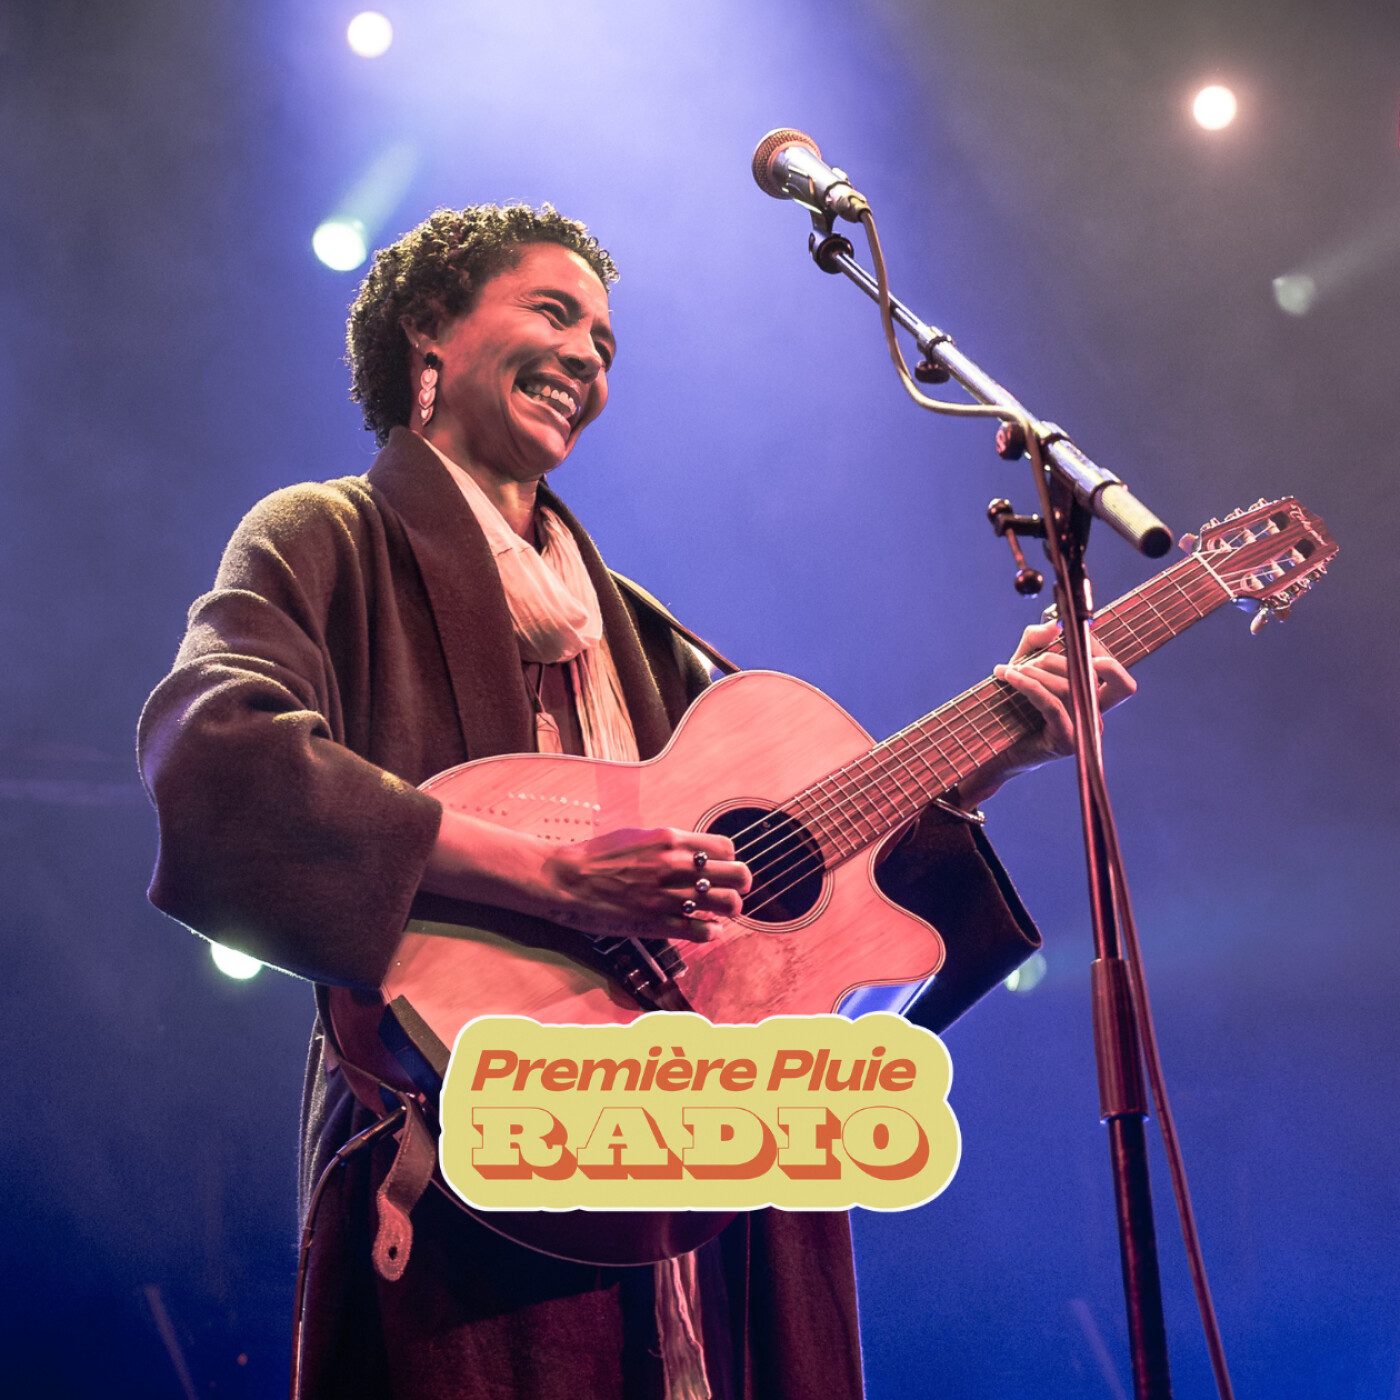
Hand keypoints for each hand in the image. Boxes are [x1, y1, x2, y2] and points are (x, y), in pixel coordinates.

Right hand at [421, 810, 749, 943]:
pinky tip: (707, 930)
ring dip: (729, 910)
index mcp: (671, 839)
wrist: (567, 879)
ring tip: (721, 912)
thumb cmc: (599, 856)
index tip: (721, 864)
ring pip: (728, 905)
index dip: (728, 857)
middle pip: (738, 875)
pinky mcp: (658, 923)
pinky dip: (712, 932)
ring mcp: (669, 896)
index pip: (726, 846)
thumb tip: (693, 849)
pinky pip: (703, 932)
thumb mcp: (639, 835)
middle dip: (740, 884)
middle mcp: (676, 866)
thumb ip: (670, 843)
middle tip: (733, 890)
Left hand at [959, 621, 1135, 804]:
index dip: (1091, 646)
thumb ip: (1038, 640)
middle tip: (1029, 659)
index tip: (1061, 635)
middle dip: (1058, 658)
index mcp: (1096, 696)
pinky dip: (1028, 684)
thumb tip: (1056, 624)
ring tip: (1010, 671)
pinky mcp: (1066, 740)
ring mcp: (1085, 729)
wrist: (996, 746)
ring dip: (1035, 671)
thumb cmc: (1014, 704)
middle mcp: (1096, 713)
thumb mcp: (1025, 663)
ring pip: (1069, 686)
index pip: (1111, 666)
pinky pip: (1051, 703)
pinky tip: (1008, 676)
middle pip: (1095, 674)